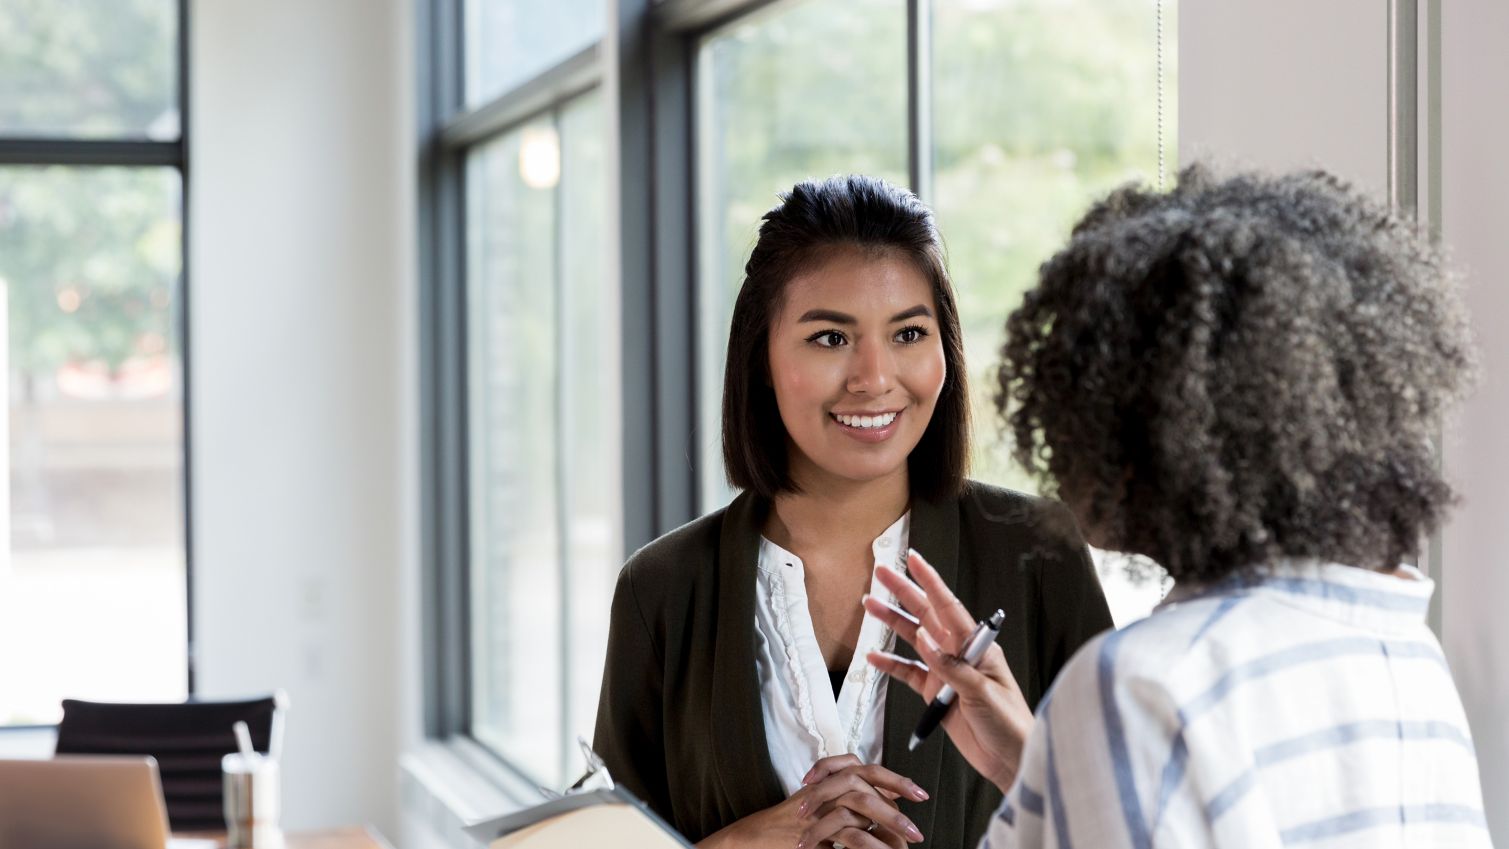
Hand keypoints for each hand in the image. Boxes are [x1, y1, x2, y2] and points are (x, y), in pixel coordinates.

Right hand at [694, 755, 926, 848]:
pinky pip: (846, 833)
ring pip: (860, 807)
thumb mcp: (824, 810)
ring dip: (886, 826)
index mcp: (833, 780)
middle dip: (896, 806)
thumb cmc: (791, 825)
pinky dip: (866, 845)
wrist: (756, 836)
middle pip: (868, 785)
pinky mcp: (812, 826)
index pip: (870, 771)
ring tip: (904, 845)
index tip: (920, 794)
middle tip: (917, 829)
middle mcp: (827, 787)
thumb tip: (887, 819)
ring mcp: (818, 805)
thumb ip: (851, 810)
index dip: (896, 781)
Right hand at [864, 549, 1034, 793]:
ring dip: (893, 623)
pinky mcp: (935, 694)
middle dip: (904, 592)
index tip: (914, 559)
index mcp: (977, 646)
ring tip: (870, 605)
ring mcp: (946, 672)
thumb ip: (952, 667)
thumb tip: (925, 640)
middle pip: (927, 615)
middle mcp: (960, 653)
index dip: (930, 581)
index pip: (949, 606)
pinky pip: (909, 673)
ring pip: (914, 640)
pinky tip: (874, 657)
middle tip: (882, 572)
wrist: (1012, 760)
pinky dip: (891, 665)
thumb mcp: (983, 692)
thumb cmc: (1010, 723)